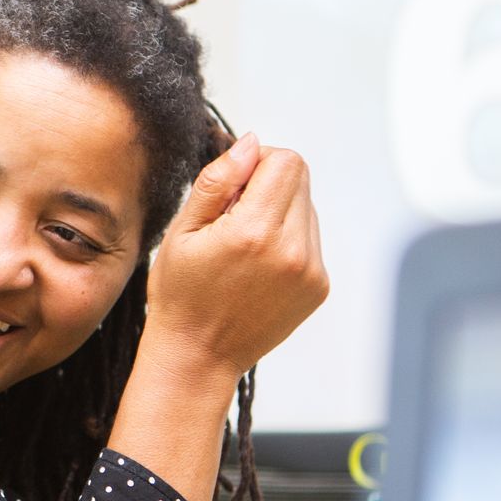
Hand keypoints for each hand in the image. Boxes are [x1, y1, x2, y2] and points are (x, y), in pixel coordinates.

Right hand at [144, 132, 328, 378]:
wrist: (199, 356)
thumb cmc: (181, 296)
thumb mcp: (182, 231)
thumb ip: (218, 181)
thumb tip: (251, 143)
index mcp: (255, 232)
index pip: (285, 161)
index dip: (258, 162)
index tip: (233, 187)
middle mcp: (293, 250)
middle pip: (301, 179)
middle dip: (268, 184)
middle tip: (234, 218)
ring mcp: (311, 271)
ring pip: (308, 208)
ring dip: (279, 212)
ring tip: (244, 246)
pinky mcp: (319, 286)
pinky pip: (311, 239)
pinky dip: (288, 240)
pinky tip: (257, 266)